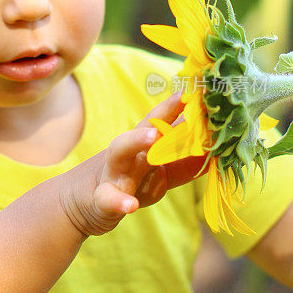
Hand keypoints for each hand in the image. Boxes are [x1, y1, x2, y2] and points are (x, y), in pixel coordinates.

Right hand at [62, 92, 206, 236]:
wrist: (77, 205)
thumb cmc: (123, 182)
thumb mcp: (156, 173)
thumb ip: (183, 164)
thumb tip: (214, 151)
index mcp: (143, 145)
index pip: (165, 120)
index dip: (184, 106)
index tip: (204, 87)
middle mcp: (129, 153)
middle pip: (144, 127)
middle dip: (164, 112)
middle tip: (184, 97)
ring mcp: (114, 174)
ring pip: (121, 152)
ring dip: (137, 141)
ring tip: (154, 136)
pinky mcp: (101, 200)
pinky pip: (109, 199)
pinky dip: (119, 201)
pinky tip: (130, 206)